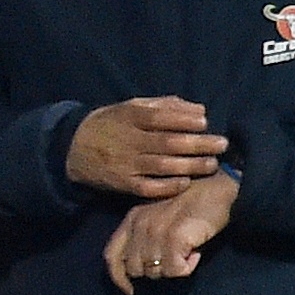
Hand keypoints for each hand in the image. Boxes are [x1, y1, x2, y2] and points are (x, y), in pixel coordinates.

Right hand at [67, 96, 227, 199]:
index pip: (160, 118)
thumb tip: (199, 110)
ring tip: (211, 164)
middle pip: (167, 143)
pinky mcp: (123, 184)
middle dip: (198, 144)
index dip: (185, 120)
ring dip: (190, 166)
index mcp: (129, 118)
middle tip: (222, 144)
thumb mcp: (131, 106)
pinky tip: (185, 182)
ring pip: (162, 167)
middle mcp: (128, 141)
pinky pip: (148, 188)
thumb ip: (164, 106)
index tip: (205, 122)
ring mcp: (125, 165)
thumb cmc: (111, 124)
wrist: (73, 149)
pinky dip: (168, 186)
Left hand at [104, 171, 238, 294]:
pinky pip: (174, 270)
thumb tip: (145, 266)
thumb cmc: (193, 201)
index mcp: (131, 220)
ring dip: (173, 268)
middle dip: (155, 270)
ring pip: (155, 272)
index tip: (130, 290)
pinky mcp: (174, 238)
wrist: (219, 187)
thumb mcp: (158, 215)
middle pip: (135, 268)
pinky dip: (187, 268)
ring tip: (188, 251)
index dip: (118, 277)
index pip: (111, 256)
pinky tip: (196, 253)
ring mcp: (155, 232)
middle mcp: (139, 226)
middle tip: (176, 257)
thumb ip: (145, 236)